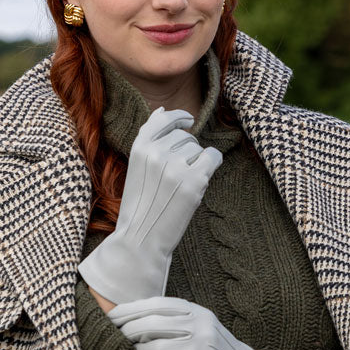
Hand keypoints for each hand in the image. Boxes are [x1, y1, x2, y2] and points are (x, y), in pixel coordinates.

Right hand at [78, 107, 222, 304]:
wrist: (141, 240)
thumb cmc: (141, 206)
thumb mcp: (137, 168)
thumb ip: (149, 139)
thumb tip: (162, 109)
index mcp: (139, 149)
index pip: (163, 120)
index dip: (178, 117)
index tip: (187, 120)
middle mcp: (156, 153)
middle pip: (185, 136)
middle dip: (187, 150)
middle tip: (177, 176)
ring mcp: (176, 166)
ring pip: (198, 149)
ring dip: (196, 163)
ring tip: (181, 186)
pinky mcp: (194, 180)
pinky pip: (213, 157)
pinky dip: (212, 165)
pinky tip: (202, 179)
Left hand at [107, 296, 305, 349]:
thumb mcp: (200, 326)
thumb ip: (174, 320)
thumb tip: (133, 319)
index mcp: (197, 311)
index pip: (156, 305)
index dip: (129, 310)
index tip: (110, 317)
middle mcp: (201, 327)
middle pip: (152, 325)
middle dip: (126, 332)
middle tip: (110, 338)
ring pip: (154, 349)